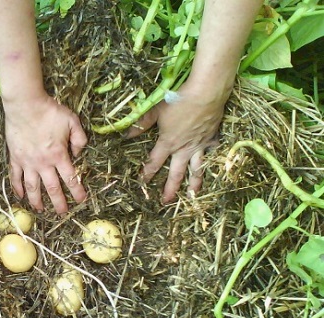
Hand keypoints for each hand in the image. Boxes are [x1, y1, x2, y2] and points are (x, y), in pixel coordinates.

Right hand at [3, 94, 87, 213]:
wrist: (25, 104)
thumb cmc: (49, 111)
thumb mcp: (72, 121)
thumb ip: (79, 139)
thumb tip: (78, 154)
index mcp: (59, 155)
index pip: (71, 178)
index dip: (77, 191)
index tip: (81, 200)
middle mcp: (43, 163)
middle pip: (52, 188)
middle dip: (59, 202)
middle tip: (62, 213)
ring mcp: (27, 162)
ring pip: (32, 187)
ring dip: (37, 200)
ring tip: (40, 210)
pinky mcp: (15, 158)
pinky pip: (15, 176)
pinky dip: (17, 188)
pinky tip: (20, 196)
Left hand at [127, 82, 227, 202]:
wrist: (206, 93)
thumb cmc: (179, 100)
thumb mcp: (156, 111)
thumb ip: (142, 124)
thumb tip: (127, 134)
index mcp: (168, 143)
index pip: (154, 163)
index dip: (147, 173)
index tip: (142, 183)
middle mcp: (183, 149)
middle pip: (176, 173)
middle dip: (170, 189)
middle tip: (166, 201)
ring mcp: (199, 145)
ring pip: (196, 169)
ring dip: (194, 184)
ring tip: (193, 196)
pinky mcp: (212, 139)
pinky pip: (211, 154)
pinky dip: (212, 162)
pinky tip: (212, 167)